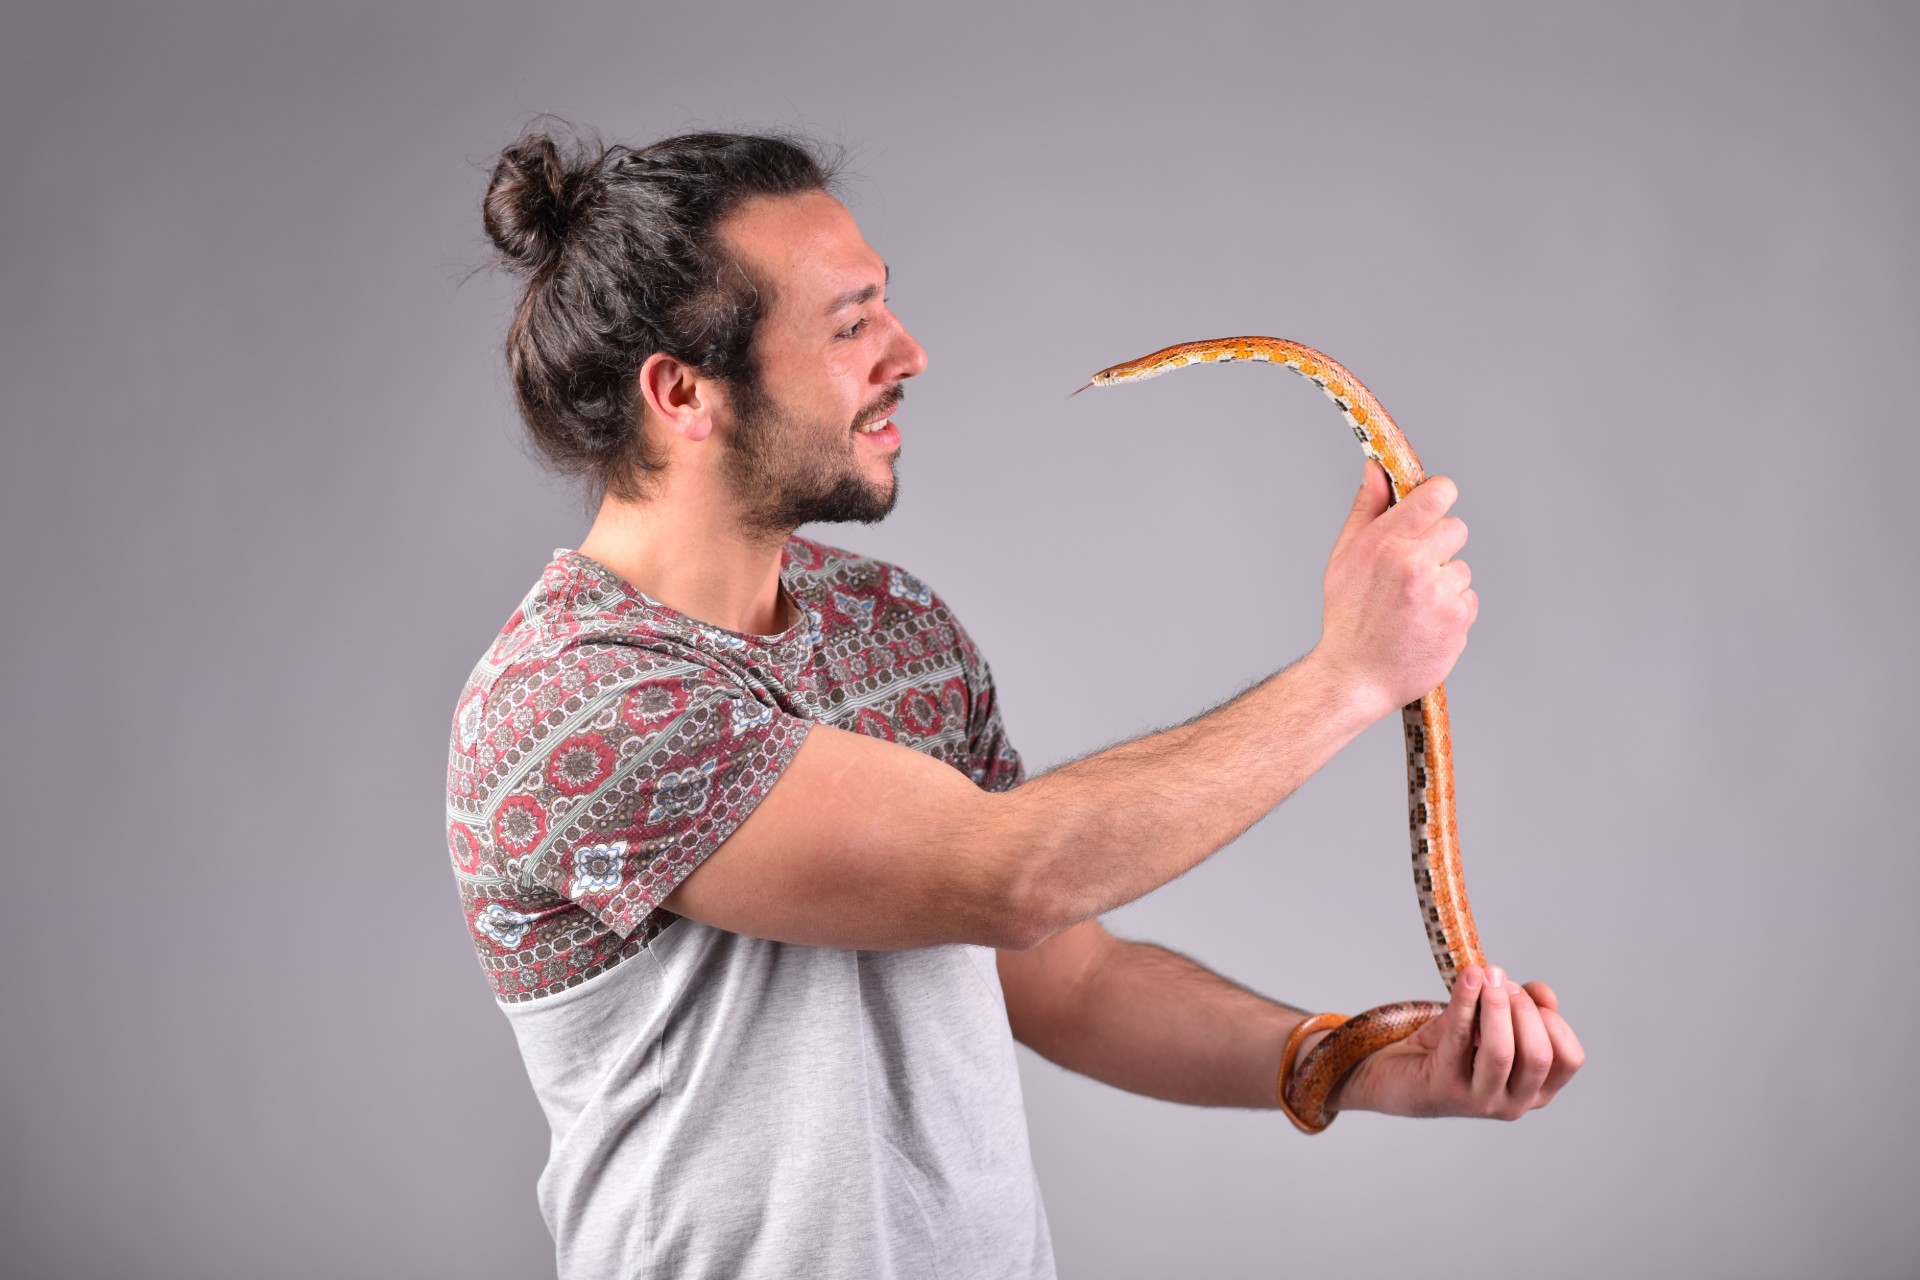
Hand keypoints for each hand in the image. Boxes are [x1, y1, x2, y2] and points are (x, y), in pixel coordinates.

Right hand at [1311, 462, 1477, 720]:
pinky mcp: (1457, 617)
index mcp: (1384, 542)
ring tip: (1413, 606)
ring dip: (1443, 582)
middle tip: (1413, 570)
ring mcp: (1439, 591)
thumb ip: (1366, 509)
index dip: (1440, 495)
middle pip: (1456, 528)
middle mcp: (1414, 562)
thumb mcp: (1344, 557)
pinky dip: (1451, 610)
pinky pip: (1467, 598)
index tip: (1434, 504)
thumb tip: (1375, 469)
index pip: (1437, 494)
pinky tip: (1425, 623)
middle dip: (1439, 545)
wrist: (1354, 676)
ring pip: (1460, 567)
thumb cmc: (1348, 616)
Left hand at [1327, 965, 1584, 1119]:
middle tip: (1501, 980)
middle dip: (1523, 1009)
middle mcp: (1514, 1104)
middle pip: (1538, 1055)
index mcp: (1536, 1090)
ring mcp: (1479, 1101)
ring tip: (1485, 976)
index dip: (1554, 1020)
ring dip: (1495, 1006)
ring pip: (1501, 1052)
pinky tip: (1467, 978)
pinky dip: (1464, 1002)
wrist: (1394, 1074)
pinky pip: (1459, 1039)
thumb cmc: (1450, 1048)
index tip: (1530, 993)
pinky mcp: (1444, 1088)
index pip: (1569, 1058)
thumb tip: (1544, 993)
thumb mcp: (1493, 1025)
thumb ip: (1522, 1008)